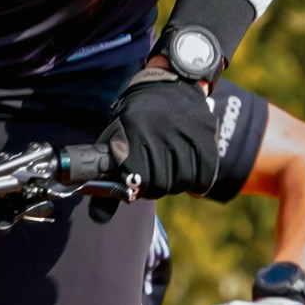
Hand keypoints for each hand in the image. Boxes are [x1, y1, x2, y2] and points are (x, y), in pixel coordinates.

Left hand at [104, 71, 221, 197]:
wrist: (168, 84)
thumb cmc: (135, 120)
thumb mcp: (115, 142)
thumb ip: (107, 181)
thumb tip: (98, 219)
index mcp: (133, 133)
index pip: (138, 179)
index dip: (138, 188)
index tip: (137, 184)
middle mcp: (160, 131)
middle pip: (162, 184)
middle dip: (157, 188)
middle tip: (155, 180)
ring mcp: (185, 131)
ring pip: (185, 180)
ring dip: (178, 185)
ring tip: (172, 175)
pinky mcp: (206, 133)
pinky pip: (207, 173)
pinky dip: (200, 183)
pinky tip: (192, 180)